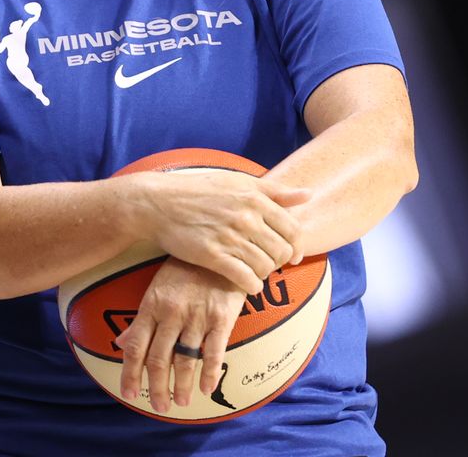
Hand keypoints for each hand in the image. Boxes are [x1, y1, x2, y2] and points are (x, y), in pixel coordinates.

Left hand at [117, 259, 246, 414]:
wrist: (221, 247)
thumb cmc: (185, 268)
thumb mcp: (157, 288)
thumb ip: (141, 319)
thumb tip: (120, 343)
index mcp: (151, 305)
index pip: (135, 346)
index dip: (130, 373)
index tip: (129, 393)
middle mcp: (171, 313)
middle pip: (159, 359)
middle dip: (157, 387)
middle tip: (159, 407)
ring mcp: (197, 316)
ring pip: (185, 360)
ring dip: (181, 386)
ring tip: (180, 402)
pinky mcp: (222, 318)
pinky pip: (214, 352)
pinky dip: (209, 374)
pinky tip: (206, 388)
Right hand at [127, 171, 307, 294]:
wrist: (159, 204)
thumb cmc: (199, 190)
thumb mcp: (238, 182)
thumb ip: (275, 191)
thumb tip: (308, 194)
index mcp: (255, 198)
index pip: (293, 229)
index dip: (296, 246)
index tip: (291, 255)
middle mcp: (246, 217)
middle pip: (282, 251)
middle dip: (280, 262)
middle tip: (270, 264)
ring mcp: (229, 237)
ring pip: (265, 267)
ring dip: (265, 274)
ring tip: (255, 272)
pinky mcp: (213, 256)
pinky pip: (245, 279)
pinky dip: (252, 286)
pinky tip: (247, 284)